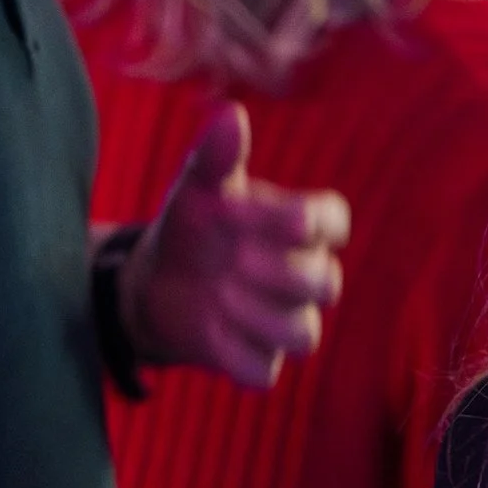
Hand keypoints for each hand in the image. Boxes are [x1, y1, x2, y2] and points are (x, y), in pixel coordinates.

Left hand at [122, 103, 348, 388]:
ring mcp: (287, 323)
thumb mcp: (197, 186)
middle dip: (275, 272)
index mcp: (303, 227)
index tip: (261, 214)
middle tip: (231, 259)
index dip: (301, 221)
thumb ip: (218, 155)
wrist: (154, 283)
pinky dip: (232, 352)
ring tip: (217, 295)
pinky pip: (263, 372)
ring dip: (253, 315)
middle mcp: (307, 276)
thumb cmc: (192, 226)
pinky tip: (208, 328)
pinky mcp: (258, 362)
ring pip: (303, 335)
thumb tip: (232, 115)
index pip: (333, 222)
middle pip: (325, 284)